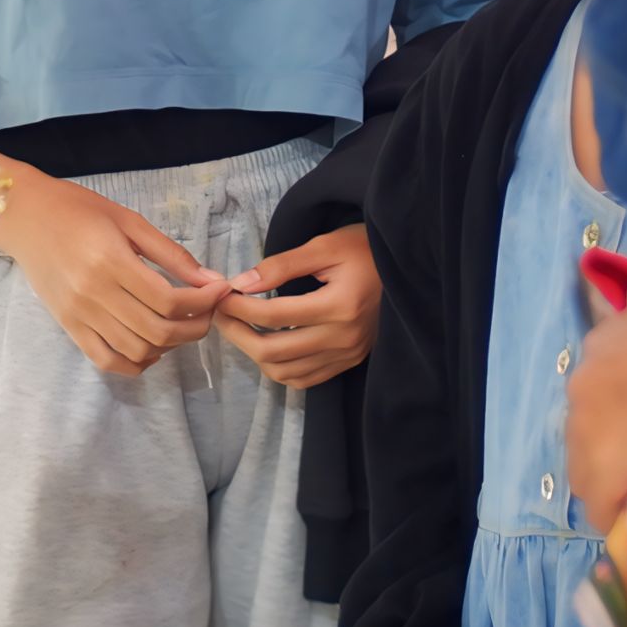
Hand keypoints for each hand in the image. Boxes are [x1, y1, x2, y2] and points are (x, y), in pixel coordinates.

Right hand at [0, 171, 231, 375]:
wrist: (25, 217)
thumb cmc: (79, 210)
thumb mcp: (130, 221)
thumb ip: (171, 254)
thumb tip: (211, 279)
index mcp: (111, 262)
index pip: (169, 300)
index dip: (204, 301)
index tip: (220, 290)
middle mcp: (94, 295)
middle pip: (158, 331)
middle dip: (195, 326)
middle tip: (208, 310)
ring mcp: (79, 316)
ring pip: (137, 351)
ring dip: (170, 346)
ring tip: (182, 325)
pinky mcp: (68, 327)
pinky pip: (106, 361)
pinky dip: (135, 363)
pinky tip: (152, 347)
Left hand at [220, 223, 379, 388]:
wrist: (406, 268)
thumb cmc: (364, 249)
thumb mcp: (324, 246)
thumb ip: (281, 265)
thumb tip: (241, 284)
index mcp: (339, 305)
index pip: (273, 314)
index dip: (238, 306)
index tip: (221, 295)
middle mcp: (343, 337)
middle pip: (274, 351)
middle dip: (238, 333)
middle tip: (220, 315)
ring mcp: (347, 354)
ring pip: (285, 372)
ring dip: (255, 354)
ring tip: (240, 329)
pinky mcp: (349, 361)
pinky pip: (304, 379)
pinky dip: (279, 368)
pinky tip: (268, 346)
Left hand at [565, 277, 626, 512]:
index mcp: (596, 348)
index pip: (592, 396)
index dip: (615, 418)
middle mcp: (582, 386)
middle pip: (582, 435)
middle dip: (606, 452)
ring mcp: (590, 429)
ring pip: (584, 470)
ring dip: (607, 484)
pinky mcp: (610, 466)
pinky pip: (601, 502)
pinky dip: (613, 513)